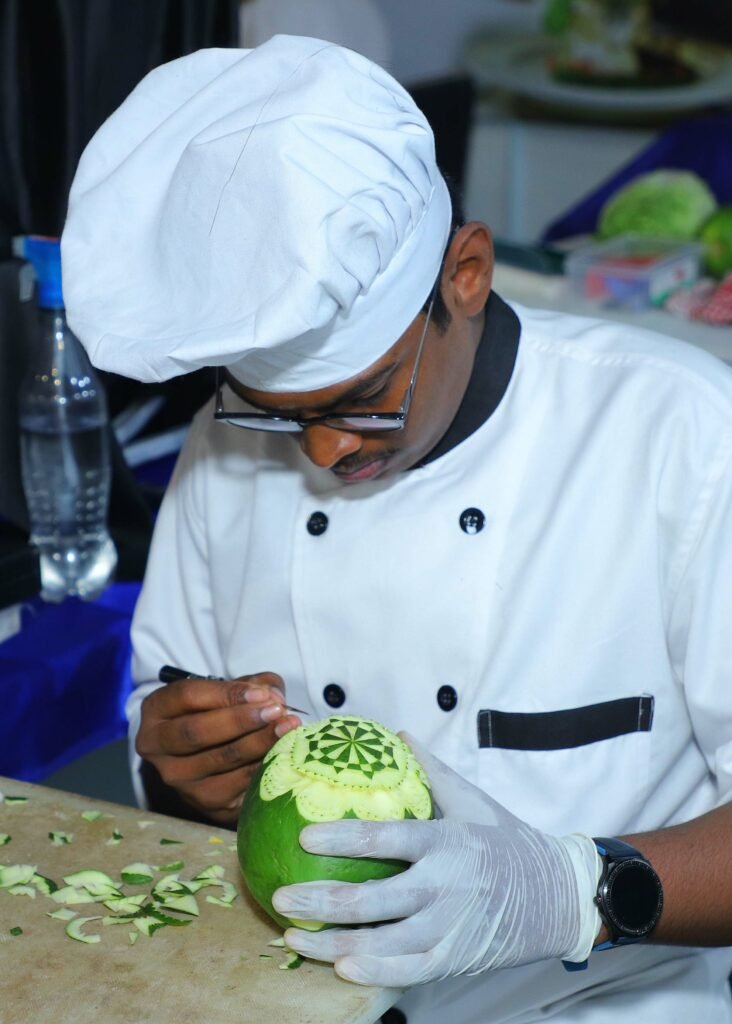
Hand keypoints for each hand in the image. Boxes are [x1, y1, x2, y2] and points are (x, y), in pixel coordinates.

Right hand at [136, 673, 300, 825]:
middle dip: (240, 720)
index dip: (227, 694)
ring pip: (219, 760)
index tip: (261, 693)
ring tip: (287, 728)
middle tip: (276, 712)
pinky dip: (262, 766)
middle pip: (196, 732)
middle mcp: (157, 747)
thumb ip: (253, 685)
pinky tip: (282, 753)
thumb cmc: (220, 712)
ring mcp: (178, 778)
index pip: (187, 697)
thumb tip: (274, 697)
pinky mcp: (203, 802)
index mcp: (157, 710)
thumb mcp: (230, 690)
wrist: (210, 757)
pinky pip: (236, 784)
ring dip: (258, 743)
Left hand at [275, 733, 601, 986]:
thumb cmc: (507, 841)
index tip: (306, 835)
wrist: (556, 895)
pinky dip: (372, 971)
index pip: (385, 839)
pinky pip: (406, 971)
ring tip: (291, 937)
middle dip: (320, 899)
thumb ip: (431, 770)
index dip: (342, 837)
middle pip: (372, 899)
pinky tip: (338, 966)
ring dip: (330, 943)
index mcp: (445, 841)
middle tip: (282, 895)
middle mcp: (443, 886)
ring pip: (380, 942)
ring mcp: (448, 927)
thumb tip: (396, 734)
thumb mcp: (472, 799)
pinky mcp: (453, 957)